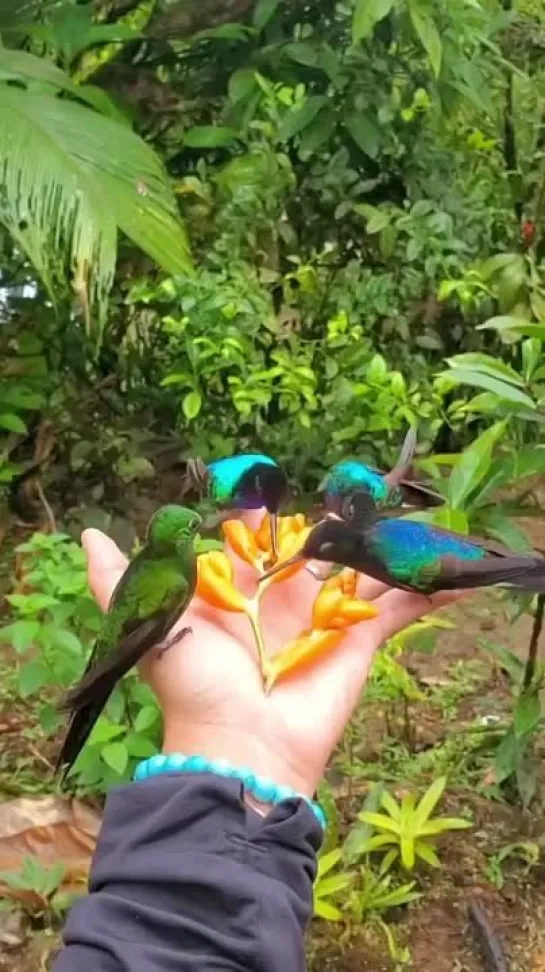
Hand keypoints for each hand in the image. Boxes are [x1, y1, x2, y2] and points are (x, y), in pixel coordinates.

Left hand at [82, 514, 462, 797]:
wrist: (242, 747)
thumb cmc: (194, 684)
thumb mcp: (152, 625)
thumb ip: (122, 581)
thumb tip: (88, 536)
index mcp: (237, 593)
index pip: (252, 541)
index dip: (259, 514)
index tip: (266, 484)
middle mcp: (282, 601)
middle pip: (312, 549)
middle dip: (329, 522)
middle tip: (352, 486)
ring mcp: (324, 619)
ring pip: (358, 571)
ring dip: (380, 547)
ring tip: (402, 517)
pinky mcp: (359, 640)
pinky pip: (397, 609)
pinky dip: (424, 593)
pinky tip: (450, 573)